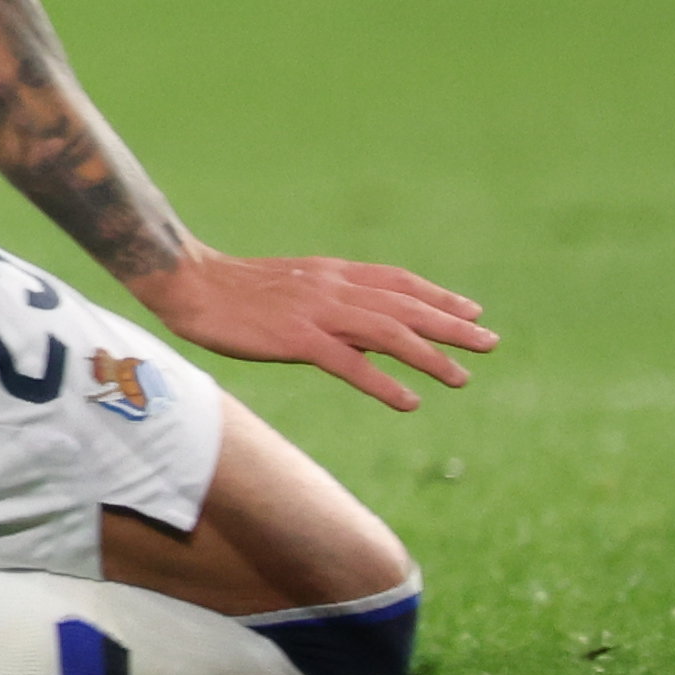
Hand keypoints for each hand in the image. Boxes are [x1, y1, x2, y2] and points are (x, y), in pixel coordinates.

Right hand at [144, 249, 495, 413]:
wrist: (184, 281)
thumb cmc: (230, 289)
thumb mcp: (290, 288)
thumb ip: (330, 305)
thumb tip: (369, 336)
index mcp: (329, 273)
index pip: (397, 282)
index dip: (437, 296)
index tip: (472, 311)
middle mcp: (330, 288)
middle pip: (404, 305)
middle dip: (451, 325)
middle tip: (490, 343)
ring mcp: (314, 312)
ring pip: (387, 332)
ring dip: (429, 355)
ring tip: (462, 377)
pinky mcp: (294, 338)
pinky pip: (348, 363)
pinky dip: (383, 381)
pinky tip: (409, 401)